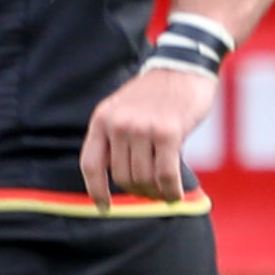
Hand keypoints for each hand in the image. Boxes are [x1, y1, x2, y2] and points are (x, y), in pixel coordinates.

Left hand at [78, 65, 215, 211]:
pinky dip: (171, 190)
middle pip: (121, 176)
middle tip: (151, 194)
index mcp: (102, 120)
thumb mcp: (123, 110)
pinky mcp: (168, 132)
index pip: (90, 165)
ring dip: (156, 192)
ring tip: (165, 194)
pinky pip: (166, 174)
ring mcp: (142, 128)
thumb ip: (116, 137)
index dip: (96, 190)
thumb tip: (121, 179)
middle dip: (137, 190)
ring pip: (144, 178)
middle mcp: (118, 124)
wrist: (183, 66)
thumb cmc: (156, 94)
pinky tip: (176, 195)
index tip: (104, 208)